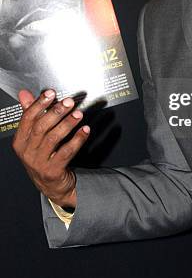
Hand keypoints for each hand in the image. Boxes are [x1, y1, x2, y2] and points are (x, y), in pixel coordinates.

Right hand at [12, 89, 89, 207]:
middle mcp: (27, 152)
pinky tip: (85, 130)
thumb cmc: (41, 155)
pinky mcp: (53, 171)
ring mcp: (39, 163)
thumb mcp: (32, 136)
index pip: (27, 119)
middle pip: (40, 128)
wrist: (50, 184)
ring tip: (78, 114)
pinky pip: (66, 152)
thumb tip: (24, 93)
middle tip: (69, 102)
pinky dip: (77, 140)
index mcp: (20, 141)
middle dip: (56, 112)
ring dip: (68, 124)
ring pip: (53, 139)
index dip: (38, 104)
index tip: (51, 94)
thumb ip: (30, 113)